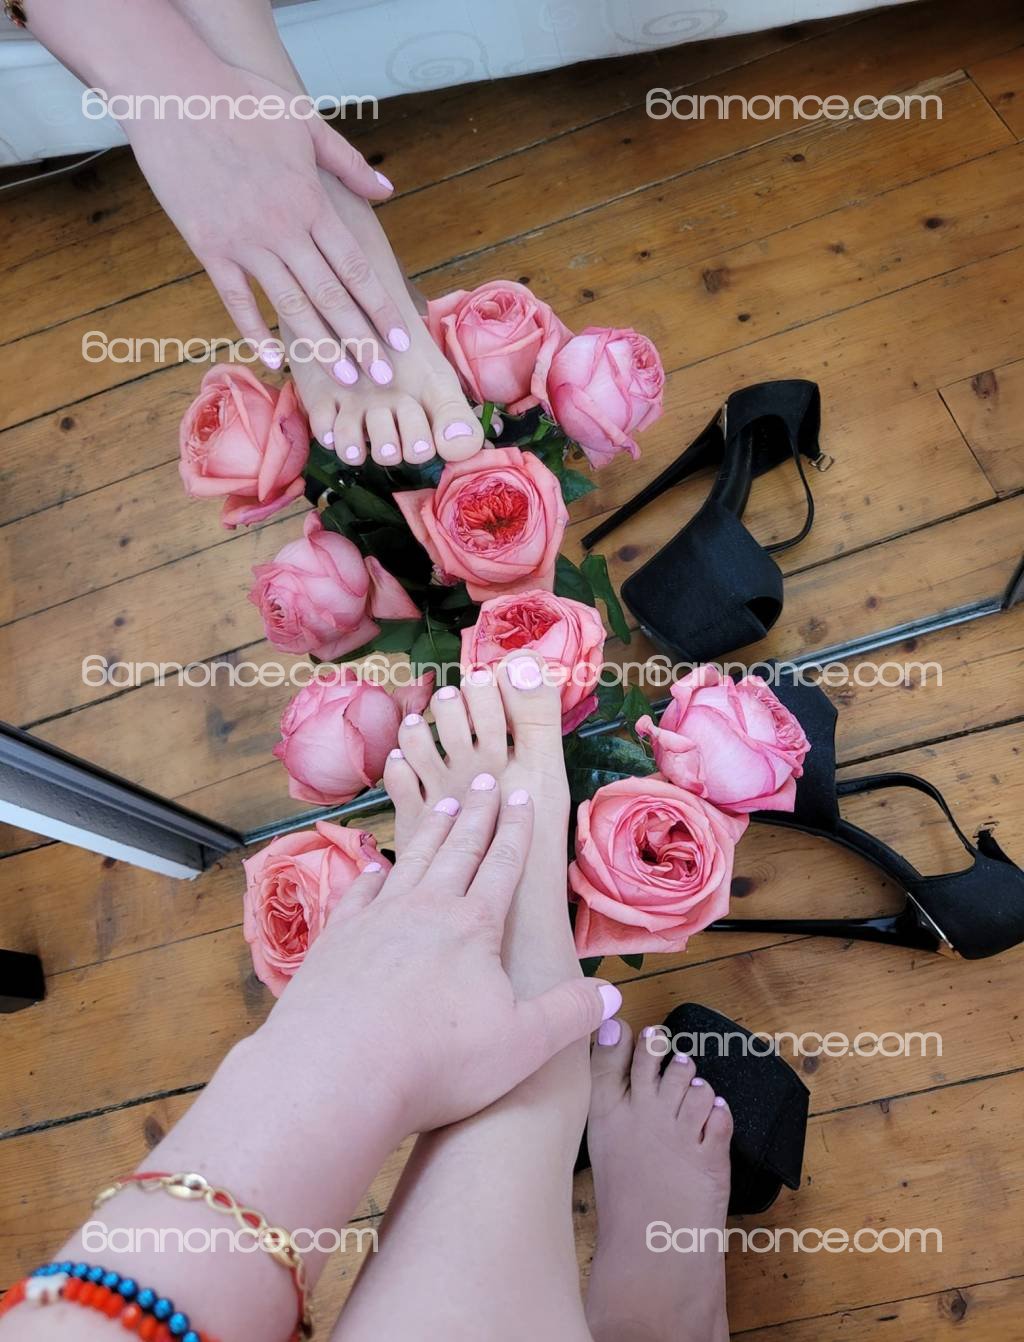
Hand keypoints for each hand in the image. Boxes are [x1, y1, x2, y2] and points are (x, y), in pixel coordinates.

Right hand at [123, 64, 407, 383]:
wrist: (169, 89)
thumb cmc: (239, 98)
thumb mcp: (304, 122)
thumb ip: (348, 163)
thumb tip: (388, 191)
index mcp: (310, 201)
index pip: (354, 267)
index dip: (379, 306)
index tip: (400, 337)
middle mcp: (282, 228)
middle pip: (330, 295)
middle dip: (360, 339)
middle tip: (384, 376)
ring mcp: (244, 241)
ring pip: (290, 305)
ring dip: (321, 347)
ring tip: (347, 379)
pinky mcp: (208, 246)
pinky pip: (236, 300)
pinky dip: (255, 332)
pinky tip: (274, 360)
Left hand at [263, 777, 619, 1136]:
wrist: (335, 1070)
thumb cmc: (436, 1061)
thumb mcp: (522, 1045)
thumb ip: (569, 1015)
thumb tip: (612, 995)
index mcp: (474, 926)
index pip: (503, 866)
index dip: (516, 831)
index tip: (522, 797)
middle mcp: (426, 909)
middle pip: (458, 849)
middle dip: (476, 813)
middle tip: (485, 779)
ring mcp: (376, 919)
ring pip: (411, 860)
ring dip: (430, 830)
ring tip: (442, 803)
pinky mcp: (336, 939)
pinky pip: (360, 892)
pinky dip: (373, 873)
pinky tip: (376, 867)